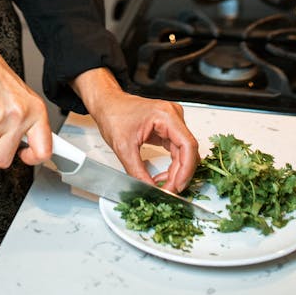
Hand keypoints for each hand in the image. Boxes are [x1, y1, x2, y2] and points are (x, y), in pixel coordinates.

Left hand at [71, 68, 199, 193]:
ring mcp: (172, 122)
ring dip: (176, 172)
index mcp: (166, 115)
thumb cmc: (113, 113)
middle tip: (169, 191)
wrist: (107, 104)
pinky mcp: (168, 129)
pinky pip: (177, 151)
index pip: (188, 145)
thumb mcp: (123, 147)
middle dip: (180, 174)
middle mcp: (173, 116)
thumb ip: (137, 171)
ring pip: (184, 153)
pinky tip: (164, 176)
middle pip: (188, 151)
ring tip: (164, 185)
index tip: (177, 186)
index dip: (186, 170)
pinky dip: (172, 165)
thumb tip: (150, 189)